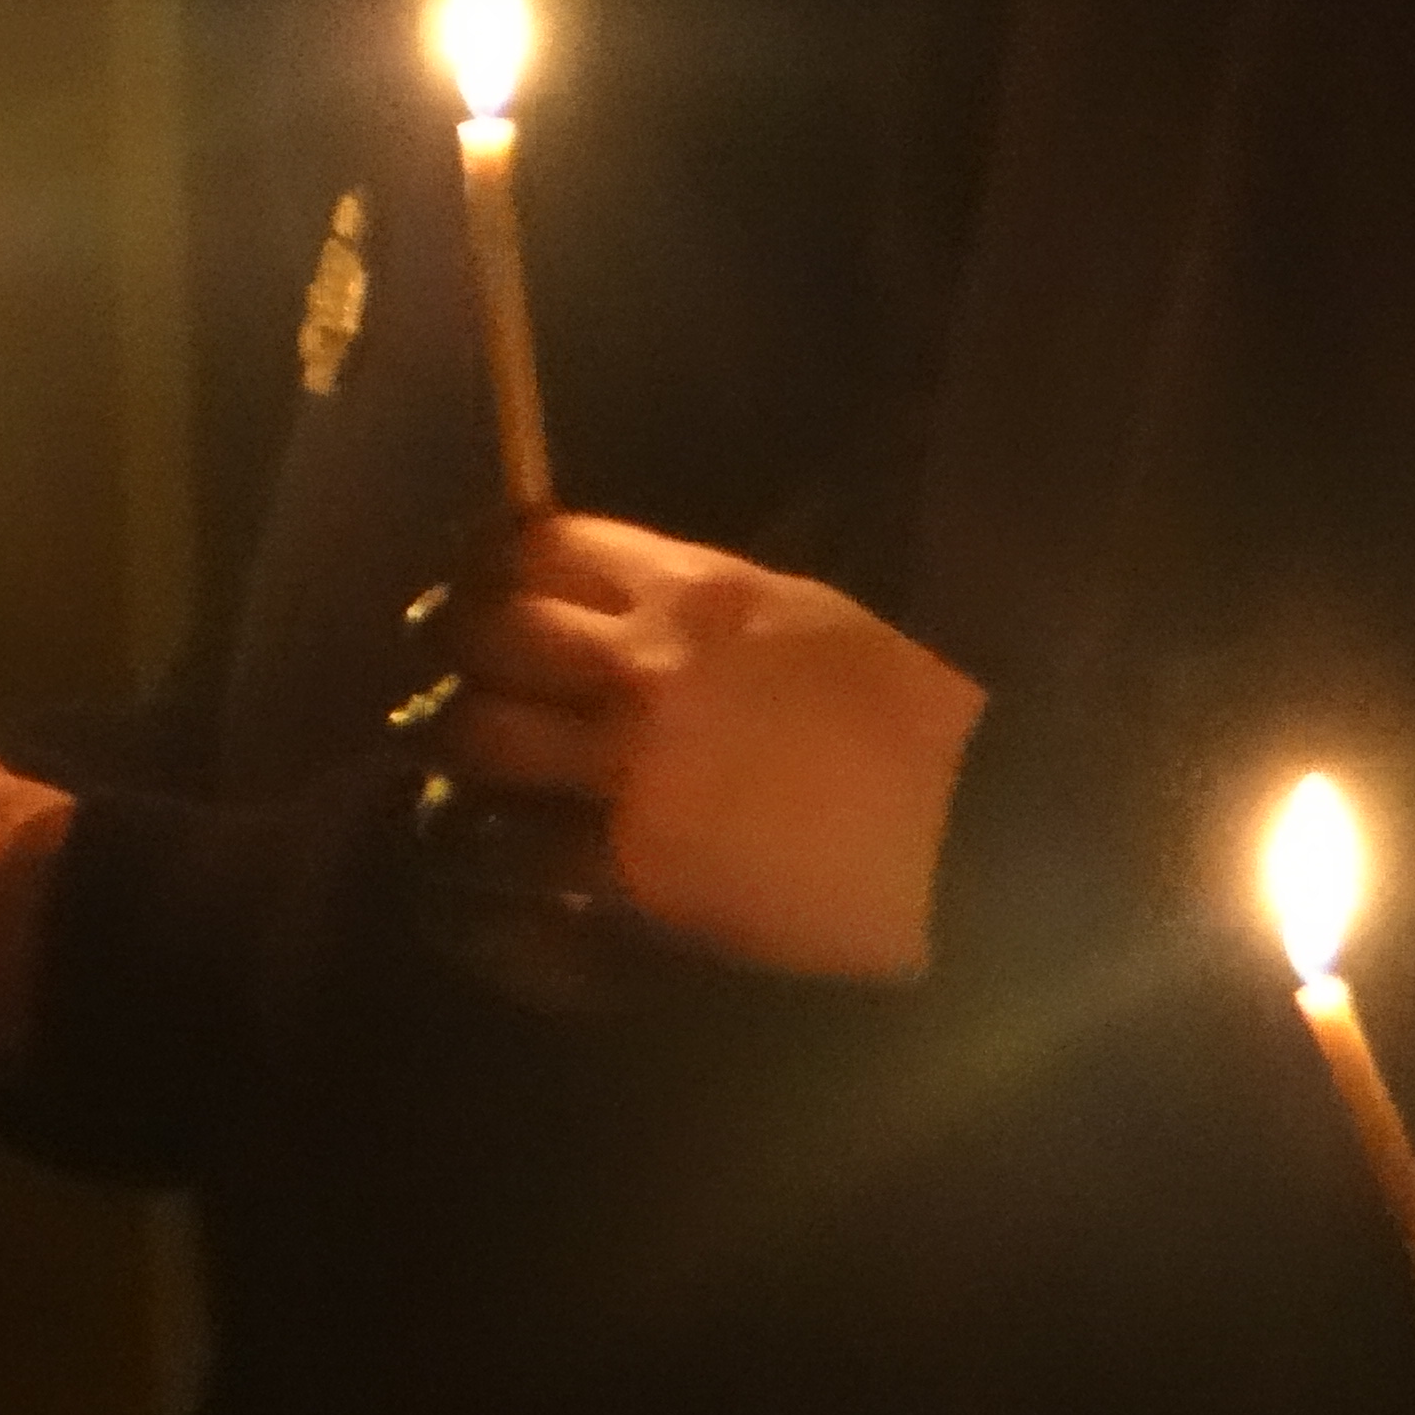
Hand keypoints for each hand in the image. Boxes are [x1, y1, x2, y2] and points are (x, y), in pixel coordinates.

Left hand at [441, 516, 985, 982]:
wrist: (966, 827)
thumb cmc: (909, 719)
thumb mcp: (805, 618)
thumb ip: (699, 607)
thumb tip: (613, 604)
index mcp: (700, 591)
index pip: (541, 546)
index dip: (481, 562)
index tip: (468, 583)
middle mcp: (645, 664)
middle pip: (483, 634)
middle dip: (450, 652)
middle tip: (447, 676)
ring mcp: (628, 769)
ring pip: (472, 742)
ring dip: (455, 756)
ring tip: (462, 774)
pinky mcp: (626, 868)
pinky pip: (506, 852)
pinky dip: (482, 853)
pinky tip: (489, 862)